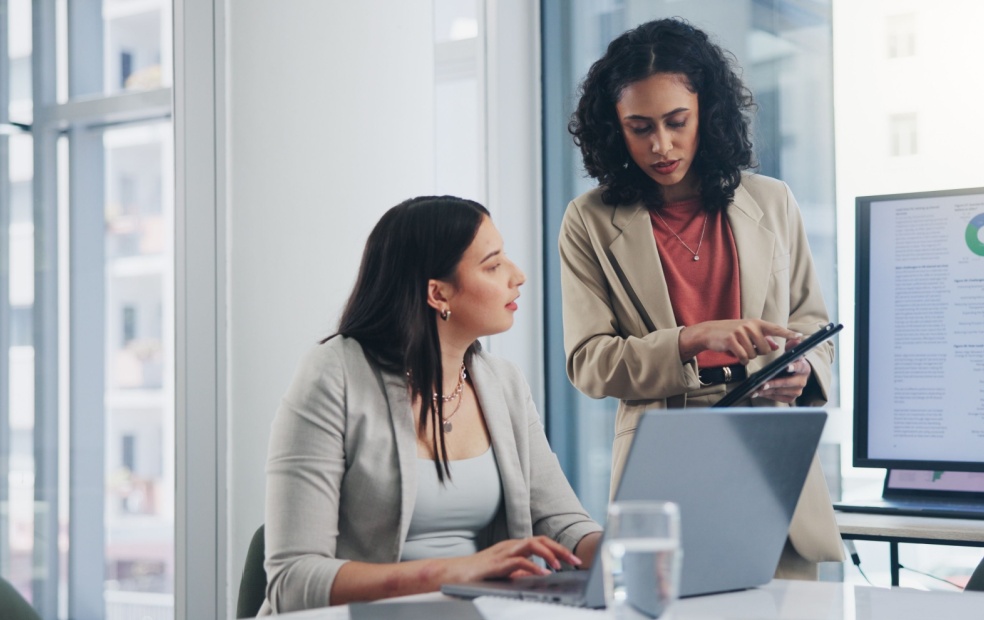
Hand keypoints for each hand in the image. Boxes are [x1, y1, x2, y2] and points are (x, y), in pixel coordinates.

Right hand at [442, 536, 581, 582]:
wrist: (451, 574)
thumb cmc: (477, 574)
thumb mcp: (505, 574)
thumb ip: (520, 573)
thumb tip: (538, 576)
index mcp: (514, 547)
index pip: (542, 542)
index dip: (560, 549)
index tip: (574, 560)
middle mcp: (511, 546)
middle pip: (541, 540)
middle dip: (561, 549)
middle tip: (576, 561)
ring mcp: (503, 552)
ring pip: (532, 545)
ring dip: (550, 554)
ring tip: (562, 566)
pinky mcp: (496, 563)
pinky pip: (518, 561)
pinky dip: (533, 566)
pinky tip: (542, 574)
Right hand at [678, 319, 801, 364]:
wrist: (709, 331)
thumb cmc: (730, 333)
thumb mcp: (747, 333)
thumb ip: (763, 339)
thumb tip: (776, 346)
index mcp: (757, 323)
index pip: (776, 329)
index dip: (788, 333)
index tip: (800, 336)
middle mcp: (750, 326)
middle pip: (766, 349)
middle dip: (758, 353)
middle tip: (747, 347)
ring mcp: (741, 332)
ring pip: (754, 354)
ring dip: (747, 356)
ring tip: (738, 348)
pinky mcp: (732, 340)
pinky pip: (743, 357)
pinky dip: (740, 359)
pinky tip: (735, 354)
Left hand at [751, 338, 811, 402]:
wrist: (794, 374)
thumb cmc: (791, 362)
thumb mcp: (791, 352)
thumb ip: (792, 345)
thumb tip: (795, 338)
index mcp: (804, 368)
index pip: (800, 367)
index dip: (794, 367)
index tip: (787, 367)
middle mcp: (802, 381)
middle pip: (788, 383)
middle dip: (775, 383)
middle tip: (763, 384)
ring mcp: (797, 391)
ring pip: (781, 392)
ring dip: (768, 391)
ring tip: (756, 390)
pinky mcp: (791, 398)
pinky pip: (778, 398)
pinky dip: (768, 396)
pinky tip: (758, 394)